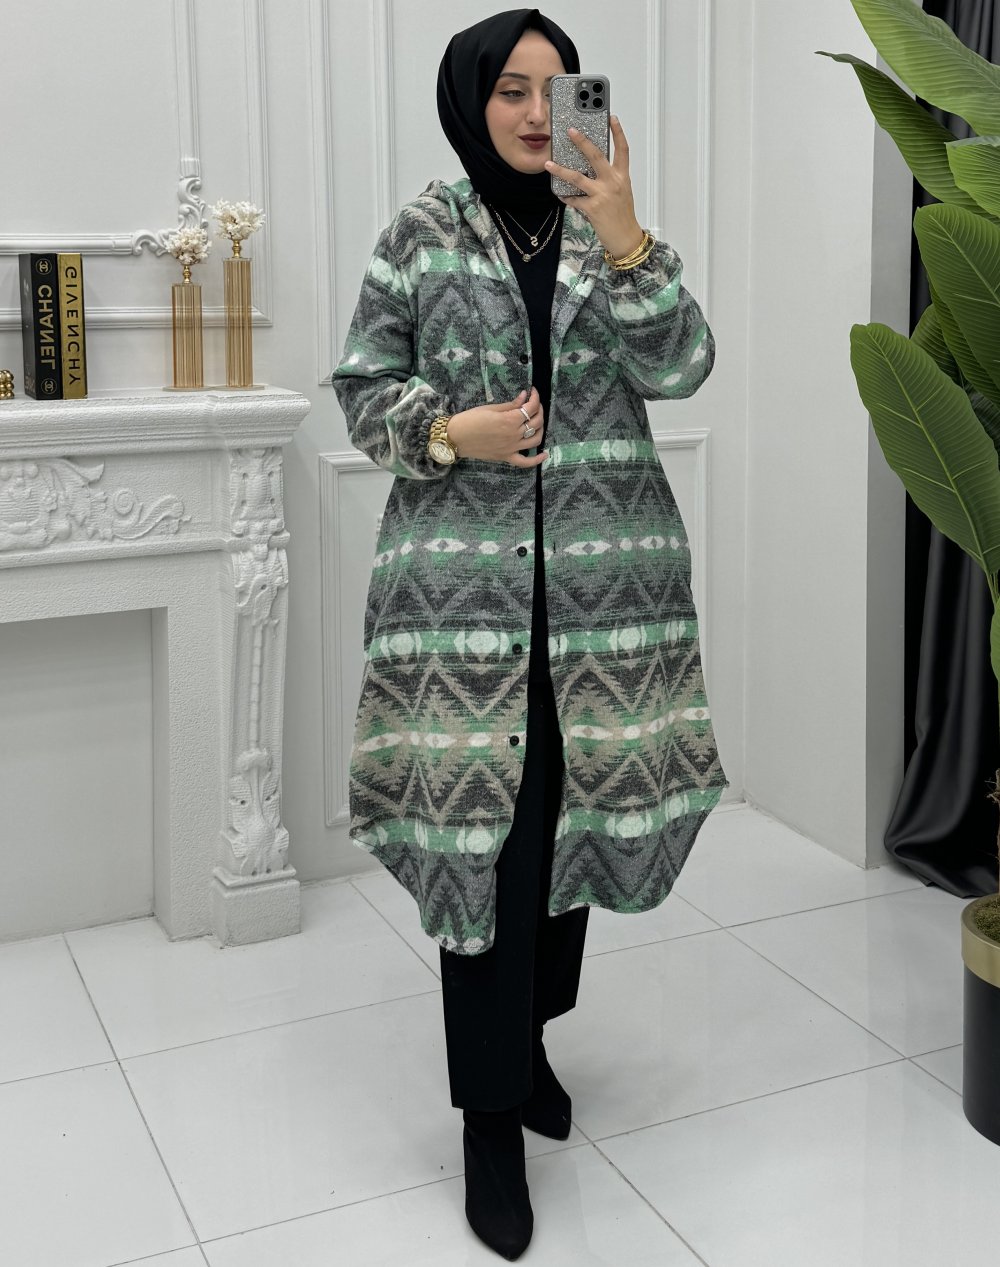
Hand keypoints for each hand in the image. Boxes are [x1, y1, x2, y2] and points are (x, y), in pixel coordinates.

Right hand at [446, 387, 546, 468]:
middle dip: (539, 409)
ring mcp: (512, 448)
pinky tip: (544, 454)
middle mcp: (514, 434)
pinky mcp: (507, 457)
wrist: (456, 437)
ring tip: (537, 420)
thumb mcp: (491, 408)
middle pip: (537, 421)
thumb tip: (524, 396)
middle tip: (533, 403)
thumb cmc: (470, 419)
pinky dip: (537, 459)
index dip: (535, 397)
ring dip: (541, 428)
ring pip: (536, 438)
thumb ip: (511, 404)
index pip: (531, 407)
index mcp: (510, 420)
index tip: (533, 391)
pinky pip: (525, 462)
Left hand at [544, 115, 644, 260]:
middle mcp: (613, 182)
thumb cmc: (623, 215)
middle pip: (596, 156)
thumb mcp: (621, 192)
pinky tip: (560, 194)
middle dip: (582, 141)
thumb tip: (592, 168)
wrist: (625, 238)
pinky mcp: (592, 208)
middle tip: (570, 131)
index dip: (618, 132)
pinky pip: (574, 199)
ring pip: (577, 177)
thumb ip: (610, 178)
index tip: (612, 117)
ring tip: (548, 164)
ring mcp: (602, 195)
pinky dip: (566, 197)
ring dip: (560, 170)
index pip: (622, 149)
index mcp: (622, 176)